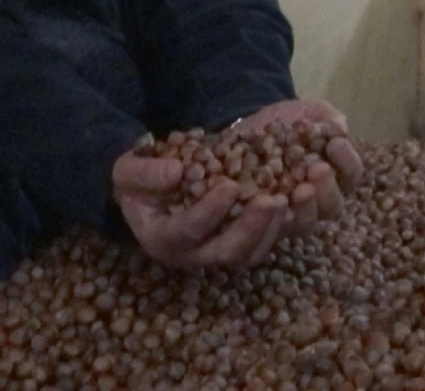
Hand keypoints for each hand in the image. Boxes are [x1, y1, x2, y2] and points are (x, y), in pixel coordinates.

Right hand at [111, 149, 292, 269]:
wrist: (151, 185)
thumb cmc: (136, 178)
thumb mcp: (127, 170)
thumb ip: (144, 173)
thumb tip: (175, 173)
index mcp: (162, 239)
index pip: (187, 232)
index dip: (209, 212)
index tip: (229, 186)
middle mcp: (193, 254)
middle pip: (227, 253)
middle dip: (251, 228)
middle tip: (272, 200)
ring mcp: (218, 250)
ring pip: (251, 254)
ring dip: (272, 229)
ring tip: (289, 199)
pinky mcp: (239, 242)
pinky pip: (264, 242)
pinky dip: (282, 225)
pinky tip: (296, 199)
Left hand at [231, 99, 364, 233]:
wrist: (245, 128)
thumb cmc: (284, 122)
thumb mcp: (306, 112)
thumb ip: (326, 117)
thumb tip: (339, 128)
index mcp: (333, 173)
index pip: (350, 174)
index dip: (347, 161)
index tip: (336, 143)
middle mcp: (317, 199)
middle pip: (332, 207)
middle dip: (328, 190)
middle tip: (318, 170)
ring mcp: (290, 213)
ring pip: (306, 223)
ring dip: (306, 208)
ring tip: (299, 190)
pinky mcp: (264, 221)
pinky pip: (272, 229)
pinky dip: (273, 218)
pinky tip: (269, 202)